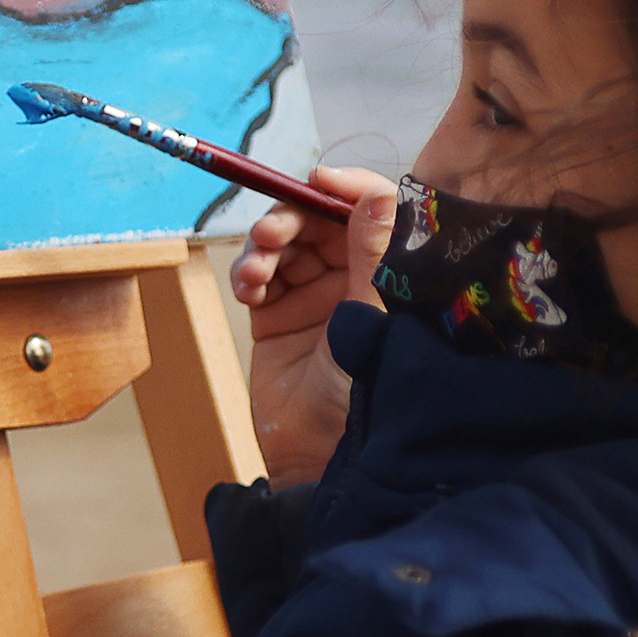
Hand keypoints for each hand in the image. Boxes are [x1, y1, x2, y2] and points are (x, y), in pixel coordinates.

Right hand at [223, 163, 397, 487]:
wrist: (319, 456)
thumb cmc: (364, 393)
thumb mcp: (372, 316)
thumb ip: (373, 251)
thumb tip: (377, 192)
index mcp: (388, 272)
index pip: (371, 210)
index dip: (345, 187)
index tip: (317, 180)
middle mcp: (354, 277)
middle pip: (318, 219)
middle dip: (290, 218)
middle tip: (270, 233)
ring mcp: (314, 295)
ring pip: (284, 242)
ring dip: (264, 246)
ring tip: (255, 272)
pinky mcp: (277, 314)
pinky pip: (259, 273)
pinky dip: (249, 272)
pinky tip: (249, 290)